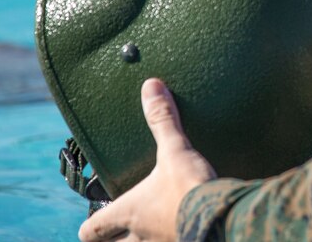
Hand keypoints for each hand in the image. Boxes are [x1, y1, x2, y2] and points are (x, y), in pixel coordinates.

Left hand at [79, 79, 215, 241]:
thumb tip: (151, 86)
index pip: (90, 232)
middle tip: (120, 230)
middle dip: (114, 241)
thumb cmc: (188, 187)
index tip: (91, 223)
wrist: (222, 218)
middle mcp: (140, 237)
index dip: (89, 228)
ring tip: (155, 226)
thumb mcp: (175, 150)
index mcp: (128, 213)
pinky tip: (184, 227)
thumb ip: (162, 119)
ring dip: (144, 240)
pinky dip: (174, 237)